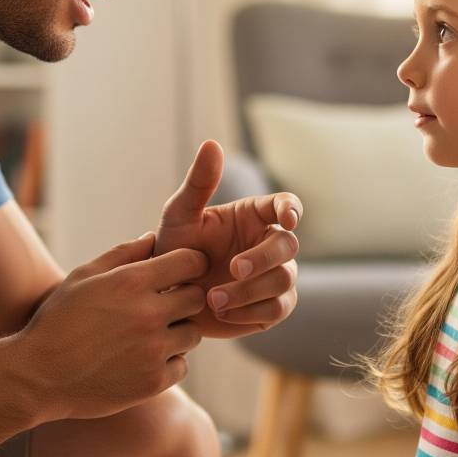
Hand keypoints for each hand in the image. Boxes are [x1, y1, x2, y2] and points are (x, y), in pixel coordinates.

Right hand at [18, 233, 207, 421]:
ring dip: (177, 333)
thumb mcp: (83, 276)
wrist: (37, 377)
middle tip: (164, 307)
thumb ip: (123, 253)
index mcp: (132, 282)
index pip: (191, 262)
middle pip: (197, 298)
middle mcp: (148, 314)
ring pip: (192, 334)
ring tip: (149, 336)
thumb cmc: (59, 320)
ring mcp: (153, 350)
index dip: (190, 264)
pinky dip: (168, 364)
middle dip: (184, 298)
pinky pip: (181, 366)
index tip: (180, 273)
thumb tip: (154, 238)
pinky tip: (143, 361)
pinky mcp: (153, 381)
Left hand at [154, 140, 300, 338]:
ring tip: (212, 299)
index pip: (286, 204)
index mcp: (254, 215)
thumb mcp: (180, 214)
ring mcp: (273, 277)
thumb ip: (198, 182)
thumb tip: (211, 144)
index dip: (292, 210)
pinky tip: (221, 312)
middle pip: (288, 246)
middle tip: (232, 269)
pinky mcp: (269, 308)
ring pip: (284, 281)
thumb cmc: (174, 247)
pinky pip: (276, 310)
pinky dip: (250, 312)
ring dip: (250, 291)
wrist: (165, 294)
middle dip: (263, 258)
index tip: (286, 219)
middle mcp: (269, 243)